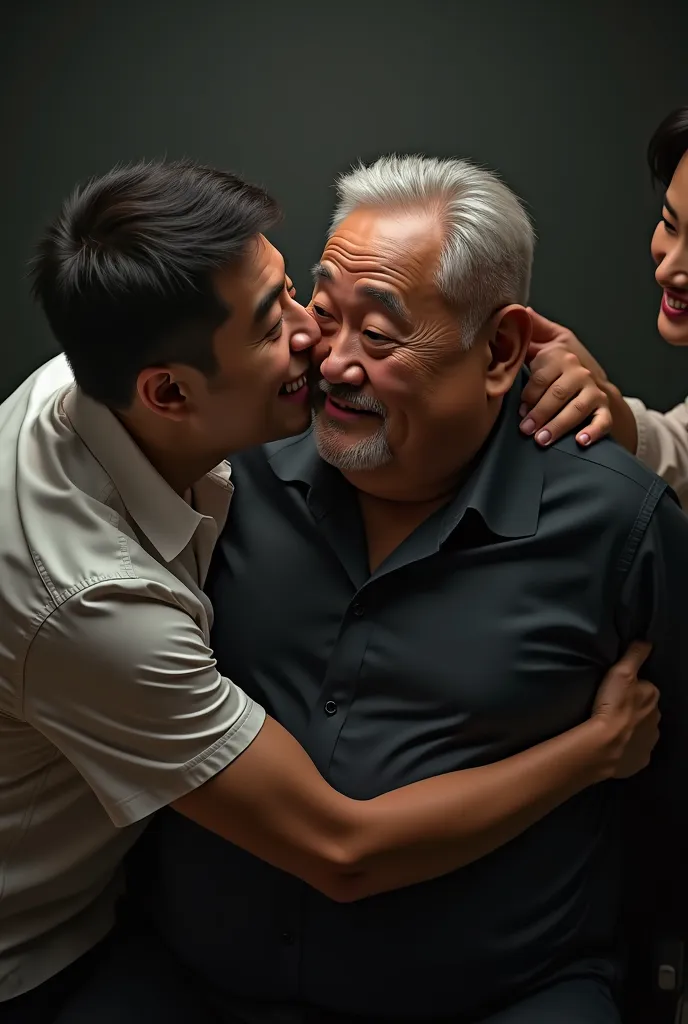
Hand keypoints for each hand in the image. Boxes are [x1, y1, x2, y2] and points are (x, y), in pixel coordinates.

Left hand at [519, 309, 612, 447]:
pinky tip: (581, 441)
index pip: (541, 377)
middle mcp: (579, 373)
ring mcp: (594, 392)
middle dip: (540, 412)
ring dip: (559, 425)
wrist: (598, 384)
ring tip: (542, 440)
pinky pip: (602, 421)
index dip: (529, 395)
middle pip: (558, 394)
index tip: (519, 410)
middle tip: (525, 430)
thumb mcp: (552, 342)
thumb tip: (518, 310)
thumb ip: (535, 330)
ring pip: (576, 409)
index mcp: (562, 357)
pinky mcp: (605, 410)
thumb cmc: (567, 365)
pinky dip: (592, 431)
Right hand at [590, 641, 659, 778]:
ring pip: (642, 731)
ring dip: (631, 728)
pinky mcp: (640, 760)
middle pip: (644, 710)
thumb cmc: (613, 705)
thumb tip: (647, 642)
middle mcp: (657, 720)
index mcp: (653, 697)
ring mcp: (650, 742)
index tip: (617, 691)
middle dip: (633, 709)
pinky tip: (615, 745)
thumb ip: (635, 655)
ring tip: (612, 727)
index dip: (631, 689)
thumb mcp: (621, 672)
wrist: (605, 744)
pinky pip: (635, 750)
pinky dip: (628, 748)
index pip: (644, 688)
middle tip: (612, 709)